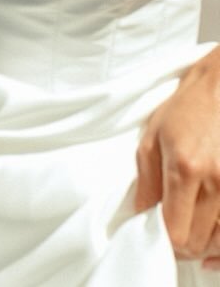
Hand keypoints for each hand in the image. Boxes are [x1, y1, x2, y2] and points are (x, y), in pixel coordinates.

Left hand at [135, 47, 219, 264]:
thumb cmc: (185, 110)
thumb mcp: (152, 138)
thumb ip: (146, 182)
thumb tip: (142, 215)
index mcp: (185, 169)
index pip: (175, 231)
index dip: (163, 240)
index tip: (155, 232)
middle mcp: (215, 183)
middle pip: (197, 242)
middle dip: (180, 244)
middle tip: (170, 231)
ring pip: (218, 242)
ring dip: (202, 243)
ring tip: (189, 229)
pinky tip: (210, 239)